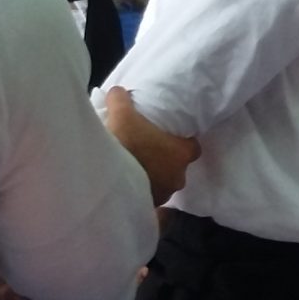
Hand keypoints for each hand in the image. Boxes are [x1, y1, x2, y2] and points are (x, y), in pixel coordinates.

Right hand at [103, 86, 198, 203]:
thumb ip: (122, 98)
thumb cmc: (123, 143)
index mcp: (181, 153)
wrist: (105, 179)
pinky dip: (140, 190)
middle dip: (165, 160)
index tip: (168, 135)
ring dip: (153, 176)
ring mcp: (163, 195)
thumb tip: (119, 92)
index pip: (193, 146)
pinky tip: (125, 181)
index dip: (182, 140)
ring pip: (163, 183)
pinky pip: (148, 196)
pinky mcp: (146, 207)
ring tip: (133, 166)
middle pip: (177, 166)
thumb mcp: (121, 112)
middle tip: (147, 149)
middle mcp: (178, 177)